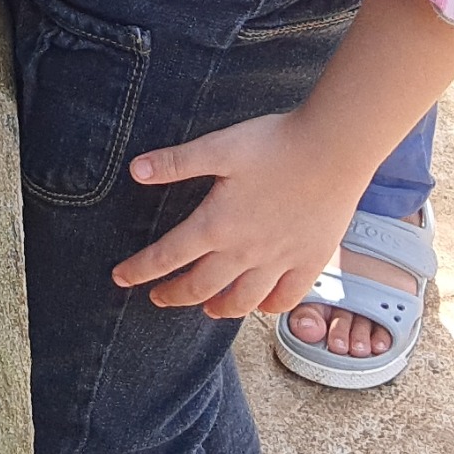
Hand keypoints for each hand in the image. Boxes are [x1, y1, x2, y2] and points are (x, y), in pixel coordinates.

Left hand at [108, 113, 359, 318]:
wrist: (333, 149)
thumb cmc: (274, 144)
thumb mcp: (217, 147)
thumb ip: (175, 162)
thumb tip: (135, 170)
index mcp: (216, 225)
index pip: (167, 256)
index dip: (139, 270)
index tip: (120, 278)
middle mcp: (245, 252)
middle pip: (200, 287)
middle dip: (173, 294)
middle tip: (158, 297)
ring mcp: (280, 261)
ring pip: (242, 301)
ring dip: (218, 308)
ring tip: (207, 309)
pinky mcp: (310, 261)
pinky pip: (285, 299)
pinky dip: (267, 308)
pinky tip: (259, 305)